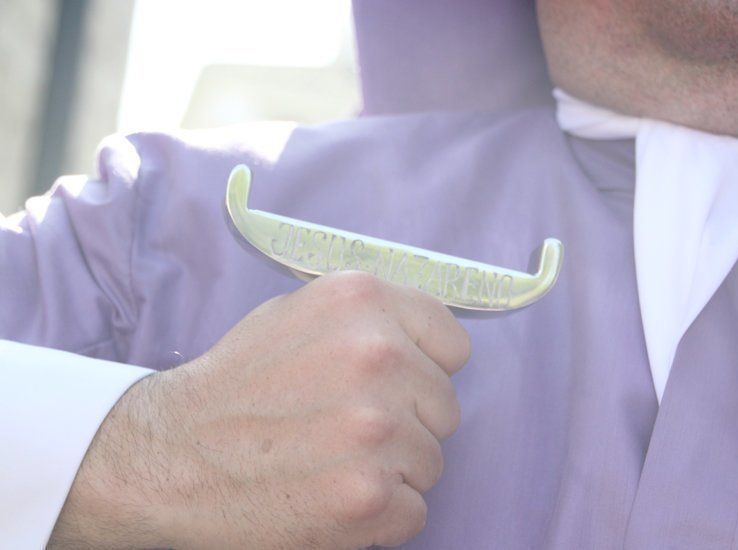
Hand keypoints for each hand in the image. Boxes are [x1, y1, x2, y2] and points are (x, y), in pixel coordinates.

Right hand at [49, 271, 470, 548]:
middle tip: (344, 429)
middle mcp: (376, 355)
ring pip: (431, 461)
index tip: (392, 386)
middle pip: (445, 407)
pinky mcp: (369, 497)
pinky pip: (414, 511)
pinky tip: (329, 497)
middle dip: (406, 422)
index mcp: (362, 299)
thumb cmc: (237, 387)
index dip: (424, 370)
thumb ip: (368, 318)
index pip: (452, 344)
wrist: (167, 459)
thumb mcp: (296, 314)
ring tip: (330, 462)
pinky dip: (379, 516)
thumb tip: (426, 339)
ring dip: (391, 470)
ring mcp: (375, 429)